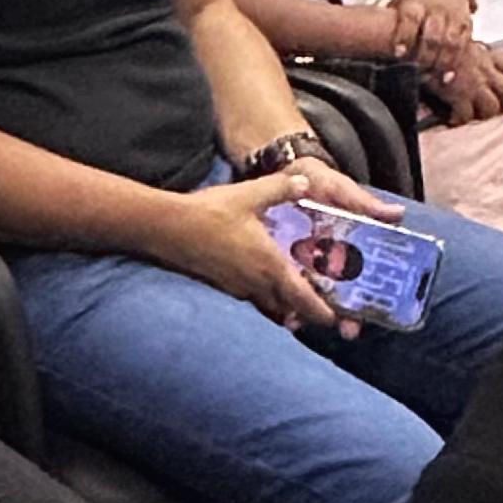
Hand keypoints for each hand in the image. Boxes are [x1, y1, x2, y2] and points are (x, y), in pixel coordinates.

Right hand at [158, 160, 400, 333]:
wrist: (168, 227)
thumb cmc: (210, 213)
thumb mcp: (250, 195)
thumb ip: (281, 189)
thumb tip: (305, 183)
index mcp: (270, 265)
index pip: (303, 298)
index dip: (321, 312)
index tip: (334, 319)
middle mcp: (256, 282)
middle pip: (288, 309)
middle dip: (305, 314)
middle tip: (321, 312)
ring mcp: (237, 286)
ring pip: (268, 306)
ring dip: (283, 307)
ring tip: (294, 301)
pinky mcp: (221, 284)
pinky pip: (250, 298)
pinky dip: (263, 297)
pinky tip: (261, 283)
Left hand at [385, 0, 473, 74]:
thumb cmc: (414, 1)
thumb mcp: (399, 4)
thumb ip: (388, 23)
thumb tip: (364, 45)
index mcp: (414, 3)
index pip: (409, 19)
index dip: (404, 36)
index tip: (398, 54)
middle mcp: (435, 10)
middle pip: (432, 35)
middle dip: (424, 57)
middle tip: (415, 75)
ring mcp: (453, 18)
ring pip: (450, 42)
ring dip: (440, 63)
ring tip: (431, 79)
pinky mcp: (466, 25)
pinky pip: (463, 46)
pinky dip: (454, 63)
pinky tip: (446, 78)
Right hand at [434, 39, 502, 124]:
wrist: (423, 44)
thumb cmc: (437, 41)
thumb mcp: (461, 41)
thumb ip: (472, 52)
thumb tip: (475, 55)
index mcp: (488, 56)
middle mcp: (486, 71)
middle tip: (501, 108)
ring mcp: (474, 85)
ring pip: (492, 108)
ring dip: (483, 113)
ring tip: (474, 113)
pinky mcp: (458, 96)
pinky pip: (465, 115)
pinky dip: (459, 118)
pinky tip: (452, 116)